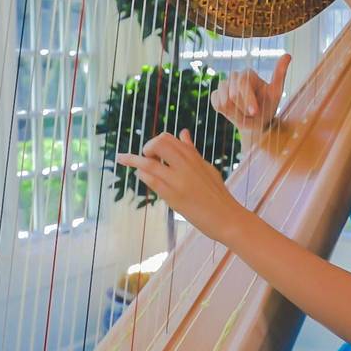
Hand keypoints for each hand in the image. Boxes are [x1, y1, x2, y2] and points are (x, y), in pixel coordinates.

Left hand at [114, 128, 247, 242]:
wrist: (228, 218)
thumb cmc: (218, 194)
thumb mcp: (206, 168)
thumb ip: (191, 151)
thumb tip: (183, 132)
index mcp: (194, 157)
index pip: (169, 138)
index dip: (155, 142)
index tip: (151, 152)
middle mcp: (186, 165)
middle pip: (159, 143)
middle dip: (146, 148)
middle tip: (143, 157)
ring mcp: (180, 180)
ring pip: (150, 163)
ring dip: (133, 160)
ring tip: (122, 159)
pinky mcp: (175, 197)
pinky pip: (152, 180)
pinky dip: (142, 175)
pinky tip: (139, 176)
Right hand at [210, 53, 290, 134]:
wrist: (257, 123)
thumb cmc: (267, 107)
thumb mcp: (275, 93)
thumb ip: (279, 74)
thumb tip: (288, 55)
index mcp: (248, 73)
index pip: (242, 84)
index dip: (248, 100)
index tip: (255, 112)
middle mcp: (234, 76)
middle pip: (233, 94)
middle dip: (244, 108)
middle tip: (252, 113)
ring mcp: (223, 85)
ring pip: (224, 100)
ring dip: (236, 112)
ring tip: (244, 113)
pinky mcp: (215, 95)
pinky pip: (216, 104)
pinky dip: (226, 112)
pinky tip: (234, 112)